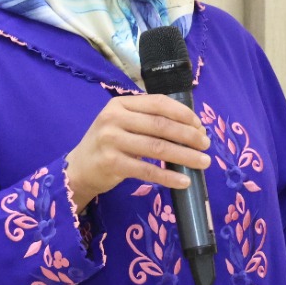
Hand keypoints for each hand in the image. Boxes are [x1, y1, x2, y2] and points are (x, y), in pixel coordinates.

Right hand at [64, 95, 210, 210]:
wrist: (79, 168)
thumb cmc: (108, 144)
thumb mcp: (123, 124)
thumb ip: (149, 121)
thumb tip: (192, 128)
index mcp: (120, 104)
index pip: (159, 103)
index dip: (183, 114)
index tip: (200, 126)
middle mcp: (114, 118)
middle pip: (161, 125)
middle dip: (189, 135)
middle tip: (206, 145)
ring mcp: (111, 141)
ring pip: (157, 148)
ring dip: (185, 156)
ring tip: (203, 162)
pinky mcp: (112, 164)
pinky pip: (147, 170)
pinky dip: (168, 176)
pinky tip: (184, 181)